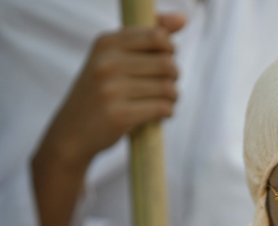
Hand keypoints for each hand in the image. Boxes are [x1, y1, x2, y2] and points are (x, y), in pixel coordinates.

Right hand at [43, 13, 185, 167]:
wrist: (71, 132)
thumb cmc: (101, 92)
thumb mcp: (115, 58)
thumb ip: (149, 36)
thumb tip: (183, 17)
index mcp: (106, 43)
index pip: (158, 36)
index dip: (170, 50)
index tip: (164, 60)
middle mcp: (107, 63)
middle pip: (168, 64)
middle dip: (174, 77)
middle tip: (165, 86)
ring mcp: (112, 89)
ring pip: (168, 88)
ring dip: (173, 97)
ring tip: (164, 102)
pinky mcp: (119, 115)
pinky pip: (163, 109)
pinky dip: (167, 113)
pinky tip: (159, 115)